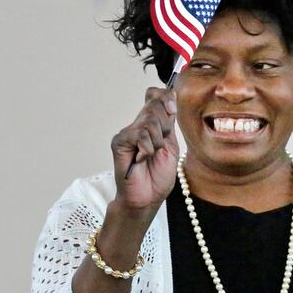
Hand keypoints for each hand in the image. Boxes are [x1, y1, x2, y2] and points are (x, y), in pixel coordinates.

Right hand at [111, 87, 179, 216]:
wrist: (148, 198)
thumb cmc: (158, 176)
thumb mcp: (171, 144)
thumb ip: (169, 121)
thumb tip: (172, 95)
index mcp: (153, 123)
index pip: (156, 94)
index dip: (166, 97)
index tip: (172, 110)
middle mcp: (138, 124)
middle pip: (155, 104)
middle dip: (165, 126)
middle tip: (160, 146)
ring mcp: (128, 132)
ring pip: (149, 121)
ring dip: (157, 142)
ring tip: (150, 155)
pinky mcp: (119, 142)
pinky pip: (140, 134)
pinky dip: (147, 149)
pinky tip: (142, 159)